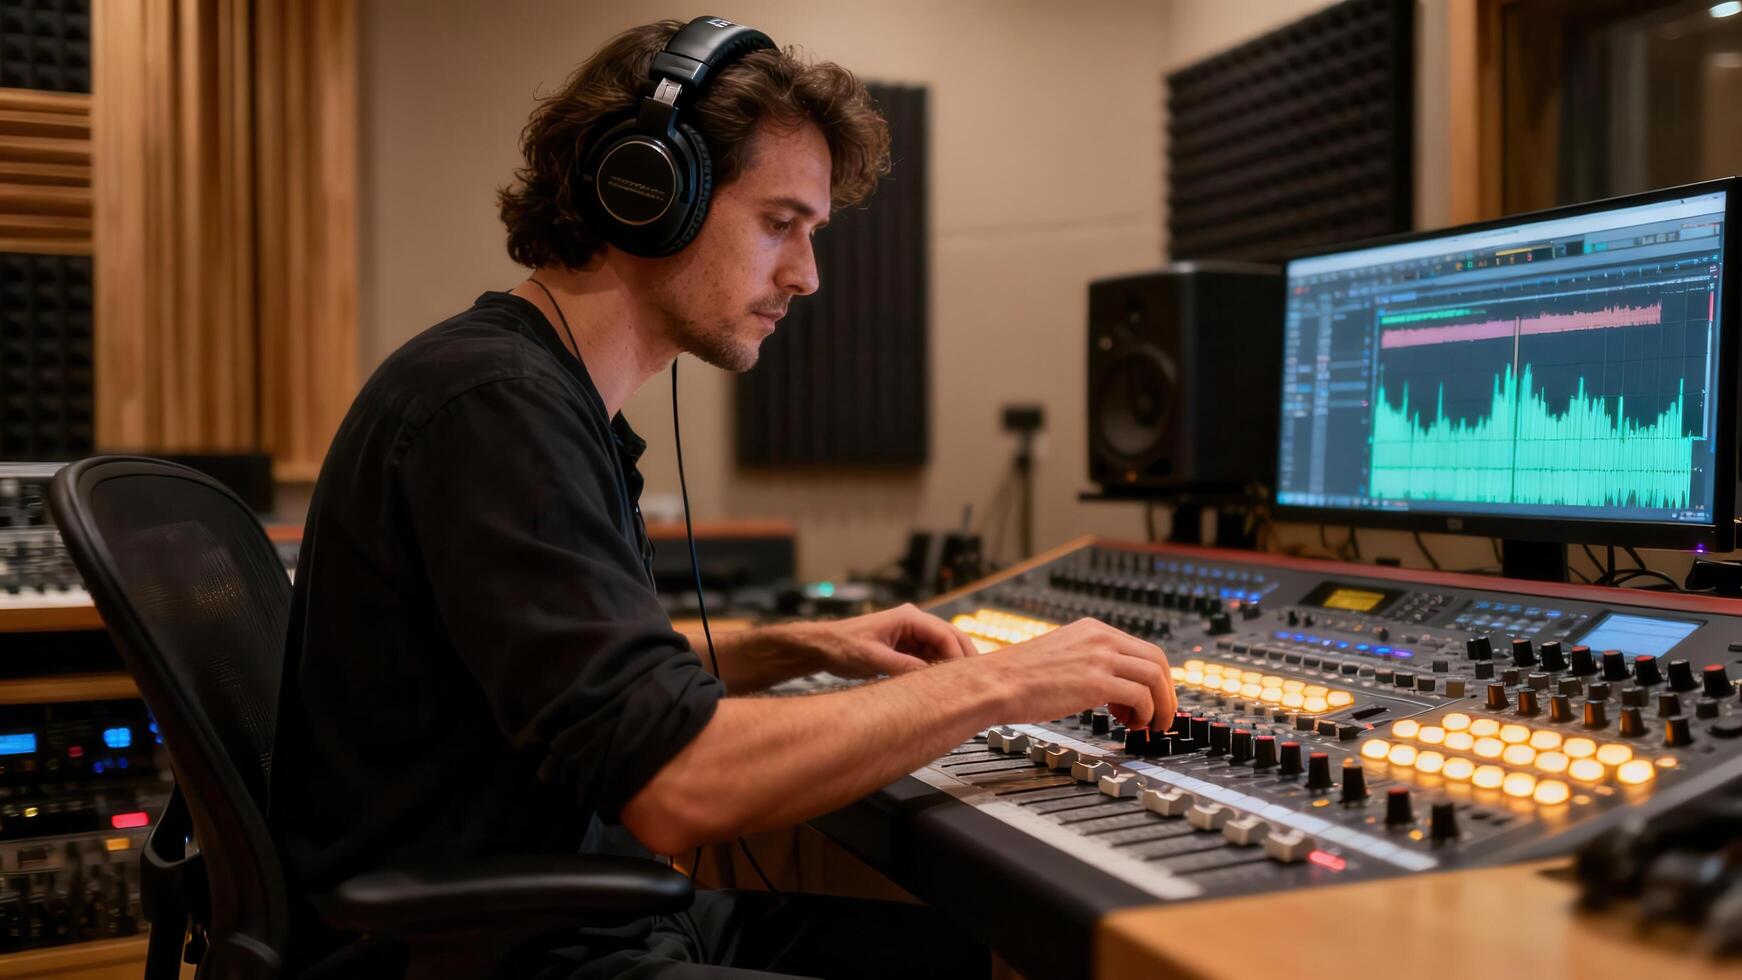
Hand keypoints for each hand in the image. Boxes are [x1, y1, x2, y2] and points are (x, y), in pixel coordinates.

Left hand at [781, 604, 978, 679]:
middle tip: (975, 681)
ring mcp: (911, 634)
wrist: (823, 647)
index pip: (944, 634)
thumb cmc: (842, 645)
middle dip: (963, 658)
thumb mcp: (873, 658)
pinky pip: (930, 657)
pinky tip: (944, 685)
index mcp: (908, 617)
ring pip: (942, 649)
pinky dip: (938, 670)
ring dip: (951, 666)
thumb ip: (902, 667)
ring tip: (962, 686)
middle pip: (950, 638)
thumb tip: (929, 679)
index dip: (957, 655)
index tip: (965, 676)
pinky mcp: (906, 647)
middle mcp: (913, 622)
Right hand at [975, 618, 1174, 729]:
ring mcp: (1099, 658)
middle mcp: (1099, 638)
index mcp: (1091, 630)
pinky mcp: (1096, 682)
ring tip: (1149, 726)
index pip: (1142, 649)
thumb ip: (1086, 662)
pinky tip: (1130, 725)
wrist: (995, 683)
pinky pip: (1140, 697)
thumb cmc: (1017, 678)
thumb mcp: (1059, 656)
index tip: (1151, 700)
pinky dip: (1145, 714)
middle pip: (1157, 660)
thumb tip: (1109, 686)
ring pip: (1155, 677)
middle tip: (1161, 716)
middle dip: (1166, 692)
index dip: (1155, 678)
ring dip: (1161, 706)